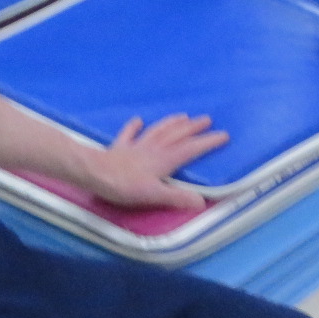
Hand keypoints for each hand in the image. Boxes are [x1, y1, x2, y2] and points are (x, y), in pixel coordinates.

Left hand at [82, 114, 226, 209]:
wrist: (94, 173)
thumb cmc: (125, 186)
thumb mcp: (154, 195)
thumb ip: (178, 197)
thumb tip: (202, 201)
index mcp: (165, 160)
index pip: (191, 149)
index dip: (208, 142)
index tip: (224, 135)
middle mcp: (154, 149)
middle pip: (177, 135)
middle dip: (193, 127)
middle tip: (207, 119)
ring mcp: (136, 146)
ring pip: (158, 131)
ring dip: (171, 123)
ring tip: (183, 116)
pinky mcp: (120, 147)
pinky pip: (129, 134)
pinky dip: (135, 126)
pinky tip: (139, 120)